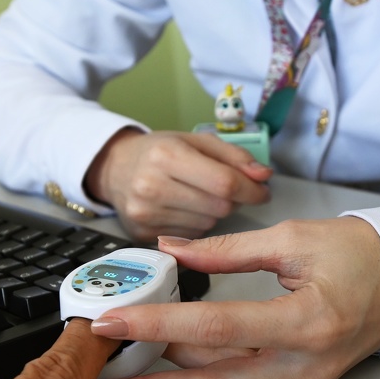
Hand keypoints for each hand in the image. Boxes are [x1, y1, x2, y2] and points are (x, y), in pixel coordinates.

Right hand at [84, 128, 272, 241]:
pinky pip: (190, 237)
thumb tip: (264, 176)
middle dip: (231, 199)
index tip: (262, 191)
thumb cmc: (159, 152)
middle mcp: (151, 186)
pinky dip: (196, 225)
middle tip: (224, 188)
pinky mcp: (142, 235)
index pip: (224, 183)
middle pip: (219, 207)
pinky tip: (183, 209)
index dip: (252, 190)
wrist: (115, 169)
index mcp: (166, 155)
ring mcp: (144, 214)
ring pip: (208, 225)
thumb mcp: (196, 141)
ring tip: (197, 195)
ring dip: (213, 213)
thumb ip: (234, 157)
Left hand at [87, 217, 379, 378]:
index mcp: (306, 322)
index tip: (113, 323)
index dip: (159, 327)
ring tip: (119, 376)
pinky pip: (242, 377)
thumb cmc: (362, 252)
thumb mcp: (294, 238)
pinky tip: (165, 361)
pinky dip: (202, 369)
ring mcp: (302, 377)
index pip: (217, 329)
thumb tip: (170, 250)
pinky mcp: (298, 377)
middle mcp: (303, 363)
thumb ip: (227, 250)